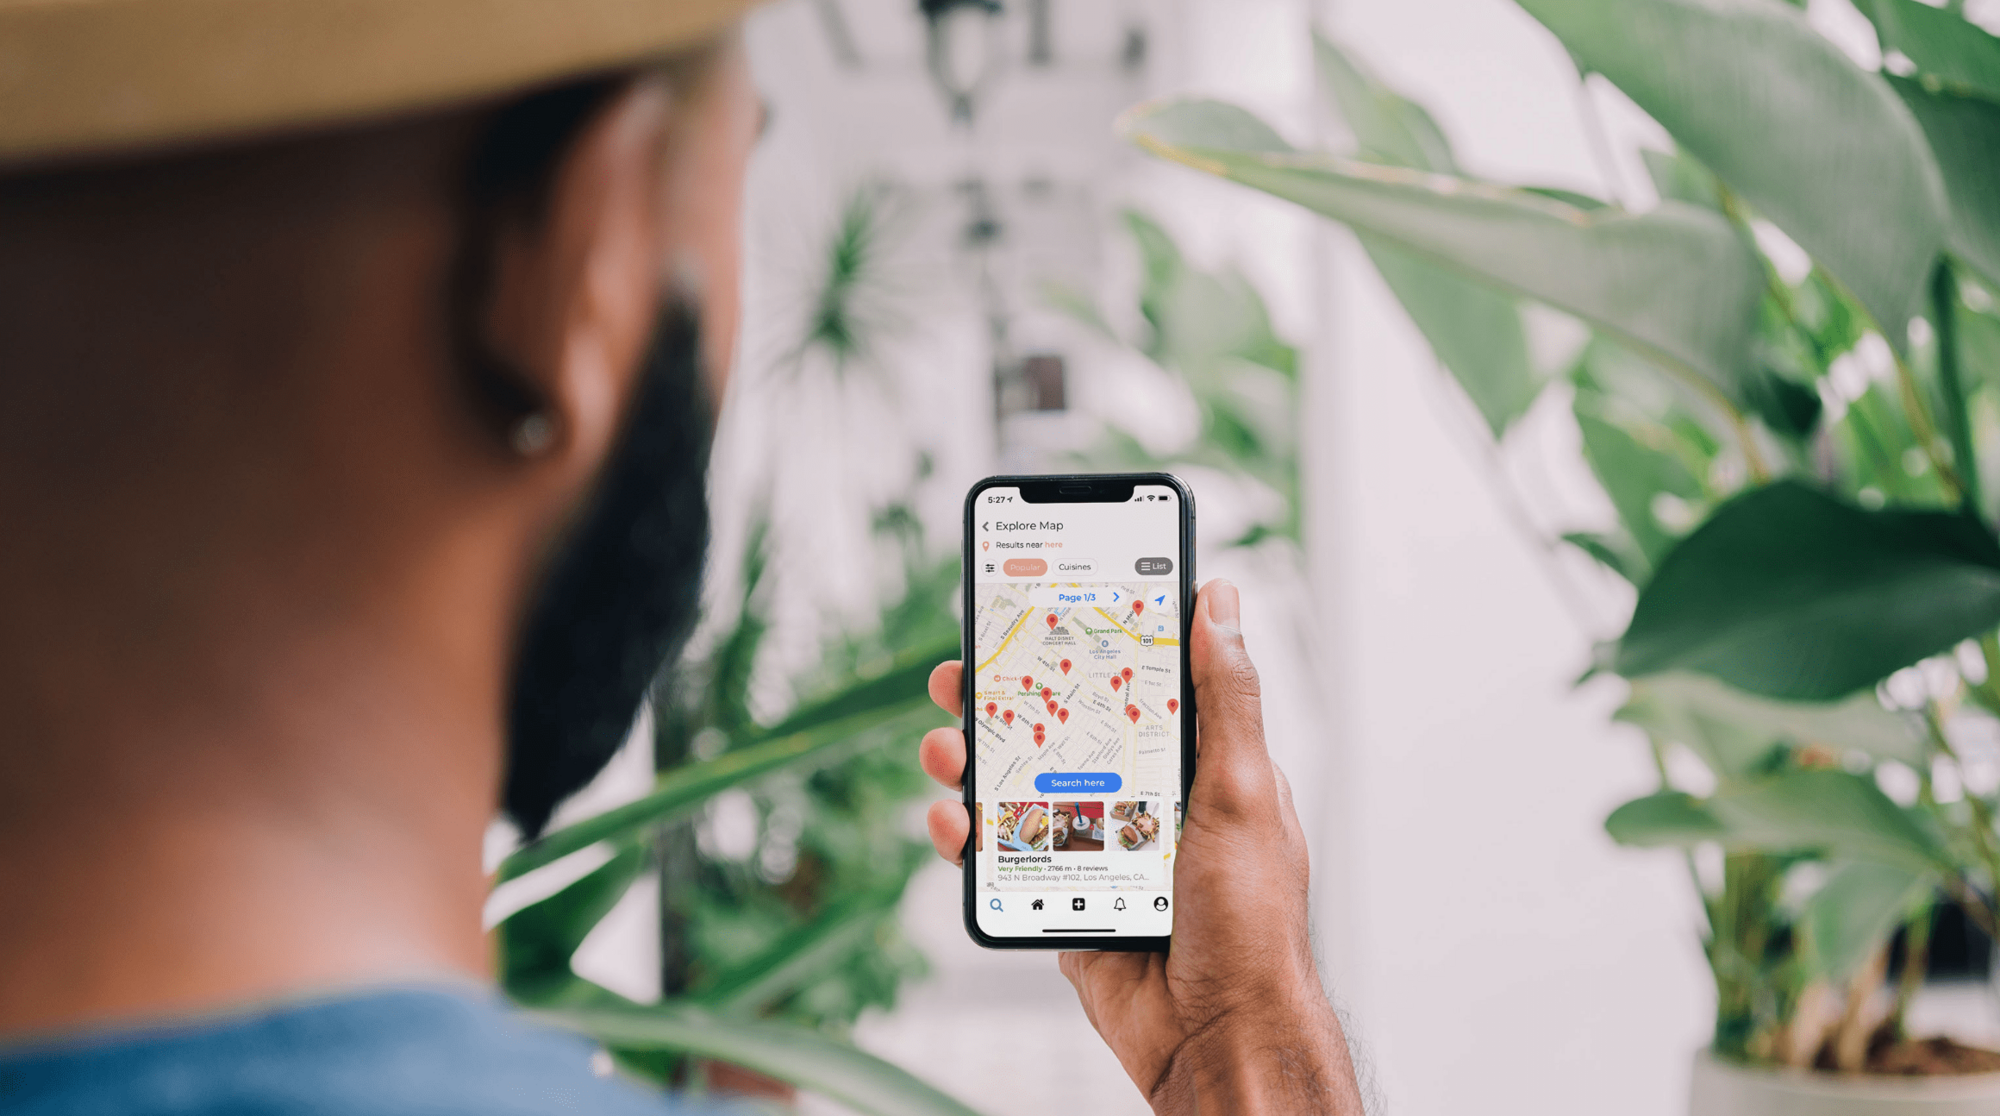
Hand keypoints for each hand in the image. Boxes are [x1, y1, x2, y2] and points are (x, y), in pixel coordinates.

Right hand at [919, 579, 1362, 1113]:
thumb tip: (1223, 602)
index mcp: (1193, 765)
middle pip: (1058, 730)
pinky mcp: (1062, 897)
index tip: (1035, 609)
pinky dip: (966, 837)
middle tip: (957, 678)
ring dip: (972, 764)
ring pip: (1019, 789)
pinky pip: (1003, 857)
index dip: (1081, 645)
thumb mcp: (1246, 792)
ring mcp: (1098, 849)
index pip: (1131, 684)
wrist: (1217, 1038)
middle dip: (1003, 700)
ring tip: (945, 750)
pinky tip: (951, 824)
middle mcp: (1142, 800)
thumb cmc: (1252, 923)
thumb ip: (1227, 700)